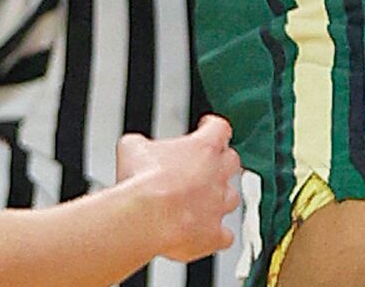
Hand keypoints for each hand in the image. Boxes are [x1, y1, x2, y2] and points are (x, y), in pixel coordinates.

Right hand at [116, 115, 241, 261]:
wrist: (146, 217)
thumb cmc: (143, 182)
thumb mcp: (132, 148)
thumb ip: (140, 144)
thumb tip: (134, 146)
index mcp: (204, 147)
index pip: (219, 128)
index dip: (212, 127)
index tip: (207, 128)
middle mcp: (217, 174)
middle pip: (232, 161)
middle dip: (221, 163)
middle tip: (207, 166)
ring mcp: (218, 204)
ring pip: (232, 198)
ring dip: (220, 199)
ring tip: (205, 202)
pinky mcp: (213, 234)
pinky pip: (225, 236)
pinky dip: (218, 235)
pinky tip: (208, 234)